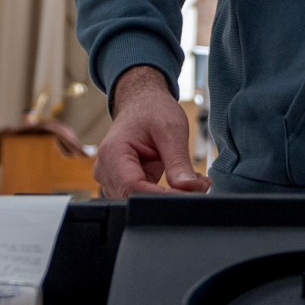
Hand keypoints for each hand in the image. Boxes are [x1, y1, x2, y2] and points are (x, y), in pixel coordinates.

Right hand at [93, 67, 207, 197]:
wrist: (141, 103)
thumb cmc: (152, 109)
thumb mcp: (171, 130)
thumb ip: (178, 161)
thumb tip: (189, 188)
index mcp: (112, 153)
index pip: (134, 187)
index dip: (162, 196)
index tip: (189, 194)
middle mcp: (106, 170)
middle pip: (135, 198)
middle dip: (169, 197)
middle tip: (198, 187)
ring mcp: (112, 179)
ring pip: (140, 201)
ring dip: (168, 197)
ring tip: (192, 181)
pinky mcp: (123, 184)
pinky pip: (142, 197)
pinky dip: (164, 194)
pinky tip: (180, 181)